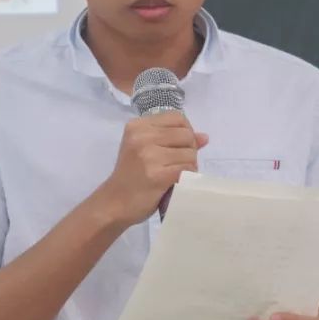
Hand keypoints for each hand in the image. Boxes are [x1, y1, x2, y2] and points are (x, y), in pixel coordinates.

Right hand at [96, 111, 207, 225]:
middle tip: (178, 163)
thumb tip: (204, 137)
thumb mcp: (145, 149)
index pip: (177, 117)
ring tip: (176, 173)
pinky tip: (176, 181)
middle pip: (186, 134)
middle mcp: (142, 136)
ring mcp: (149, 155)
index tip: (179, 146)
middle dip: (189, 149)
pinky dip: (187, 176)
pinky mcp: (158, 175)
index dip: (185, 131)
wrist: (114, 203)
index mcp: (138, 126)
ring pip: (190, 153)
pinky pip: (187, 168)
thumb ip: (173, 139)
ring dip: (189, 165)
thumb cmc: (131, 176)